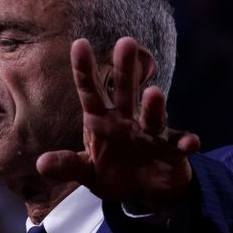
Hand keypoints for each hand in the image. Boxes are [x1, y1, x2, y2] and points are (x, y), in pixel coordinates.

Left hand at [37, 37, 200, 209]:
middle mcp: (127, 120)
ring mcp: (151, 134)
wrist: (146, 190)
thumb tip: (41, 163)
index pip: (90, 92)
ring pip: (153, 116)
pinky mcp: (172, 150)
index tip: (79, 44)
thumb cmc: (114, 173)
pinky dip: (186, 142)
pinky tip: (191, 143)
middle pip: (125, 92)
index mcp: (101, 121)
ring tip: (154, 93)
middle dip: (125, 68)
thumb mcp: (88, 172)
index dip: (84, 70)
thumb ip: (68, 166)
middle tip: (126, 42)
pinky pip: (179, 144)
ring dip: (154, 106)